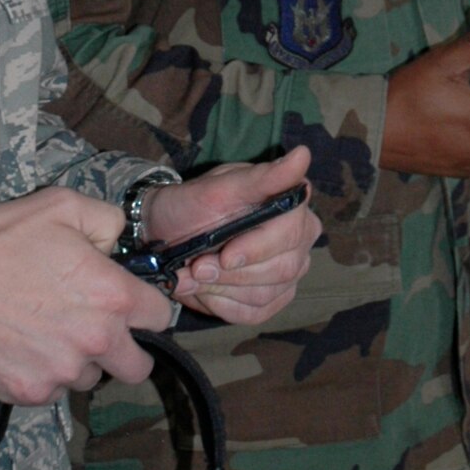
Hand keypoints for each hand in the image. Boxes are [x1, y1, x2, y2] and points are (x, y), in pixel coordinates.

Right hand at [0, 186, 173, 404]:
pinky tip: (23, 347)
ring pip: (90, 379)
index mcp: (113, 296)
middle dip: (125, 351)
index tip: (131, 306)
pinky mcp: (30, 391)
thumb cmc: (3, 238)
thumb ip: (108, 222)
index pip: (162, 318)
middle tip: (98, 331)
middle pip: (138, 367)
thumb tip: (119, 244)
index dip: (148, 309)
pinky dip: (43, 375)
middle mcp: (96, 340)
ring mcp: (62, 371)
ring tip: (49, 333)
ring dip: (79, 361)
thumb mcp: (63, 206)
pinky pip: (52, 392)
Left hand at [142, 145, 319, 323]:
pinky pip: (256, 313)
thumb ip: (262, 177)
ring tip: (192, 276)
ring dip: (222, 290)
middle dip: (233, 273)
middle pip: (282, 269)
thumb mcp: (219, 187)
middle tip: (197, 267)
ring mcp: (289, 273)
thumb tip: (302, 155)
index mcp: (293, 207)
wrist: (167, 234)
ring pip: (266, 294)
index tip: (225, 256)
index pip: (290, 234)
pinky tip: (205, 291)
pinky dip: (224, 306)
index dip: (257, 249)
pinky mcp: (273, 299)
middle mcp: (300, 241)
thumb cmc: (193, 205)